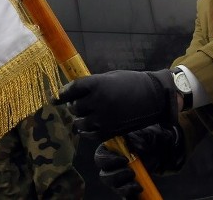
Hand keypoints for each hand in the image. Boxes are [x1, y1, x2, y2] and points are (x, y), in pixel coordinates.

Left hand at [53, 70, 177, 140]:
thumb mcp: (110, 77)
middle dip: (73, 105)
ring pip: (79, 122)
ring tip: (83, 114)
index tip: (59, 96)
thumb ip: (92, 84)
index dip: (63, 93)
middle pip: (74, 107)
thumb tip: (75, 91)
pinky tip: (86, 127)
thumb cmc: (132, 83)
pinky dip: (85, 131)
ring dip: (79, 118)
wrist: (154, 98)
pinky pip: (90, 134)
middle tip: (77, 102)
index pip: (72, 89)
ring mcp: (103, 118)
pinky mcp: (109, 131)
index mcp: (97, 84)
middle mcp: (98, 101)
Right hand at [94, 125, 185, 197]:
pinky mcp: (127, 187)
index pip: (100, 157)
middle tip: (131, 173)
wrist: (159, 149)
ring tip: (138, 185)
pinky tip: (139, 190)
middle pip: (104, 175)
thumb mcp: (144, 135)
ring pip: (114, 187)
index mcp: (109, 149)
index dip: (108, 160)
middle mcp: (111, 165)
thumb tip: (136, 147)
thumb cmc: (147, 139)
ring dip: (124, 188)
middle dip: (116, 176)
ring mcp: (119, 178)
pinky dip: (130, 195)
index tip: (124, 160)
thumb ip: (138, 138)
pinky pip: (125, 195)